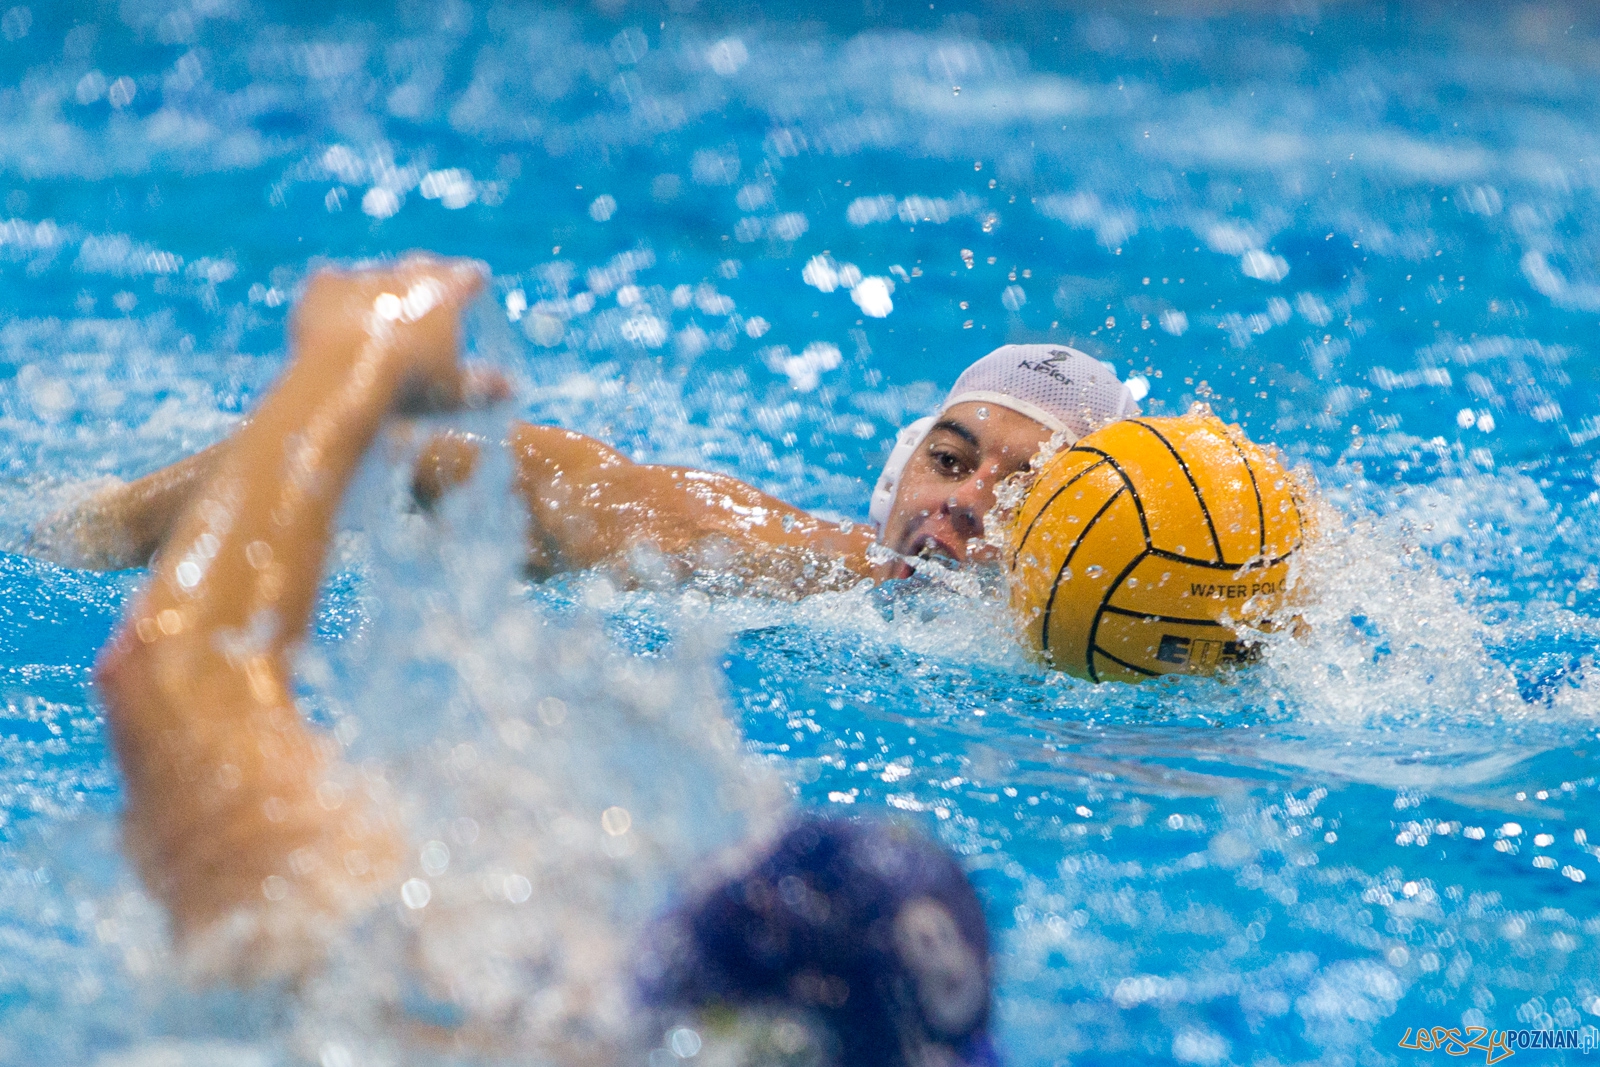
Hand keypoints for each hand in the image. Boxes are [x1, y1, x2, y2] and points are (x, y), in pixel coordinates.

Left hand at [294, 254, 505, 412]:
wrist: (343, 376)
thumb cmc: (410, 385)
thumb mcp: (453, 391)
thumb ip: (483, 385)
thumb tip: (513, 388)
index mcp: (445, 291)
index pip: (468, 276)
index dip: (473, 282)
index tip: (477, 282)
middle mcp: (406, 273)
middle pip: (423, 267)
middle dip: (428, 278)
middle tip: (428, 295)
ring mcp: (364, 275)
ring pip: (377, 275)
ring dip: (381, 289)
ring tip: (379, 312)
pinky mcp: (325, 284)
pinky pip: (334, 281)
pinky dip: (339, 295)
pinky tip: (338, 310)